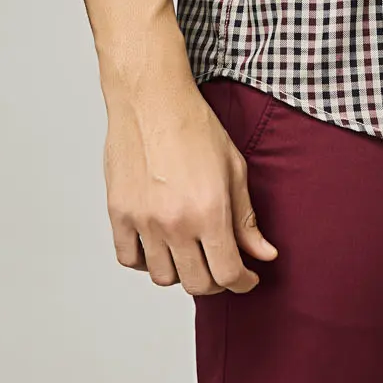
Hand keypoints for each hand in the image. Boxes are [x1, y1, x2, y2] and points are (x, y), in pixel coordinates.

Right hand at [101, 47, 278, 295]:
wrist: (151, 99)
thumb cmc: (194, 126)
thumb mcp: (233, 169)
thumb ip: (247, 218)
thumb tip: (264, 254)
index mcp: (210, 211)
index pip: (228, 273)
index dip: (242, 282)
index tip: (246, 278)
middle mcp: (176, 222)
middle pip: (197, 283)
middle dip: (216, 281)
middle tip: (221, 266)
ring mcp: (144, 221)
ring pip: (163, 277)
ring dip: (180, 272)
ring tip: (190, 253)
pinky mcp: (119, 214)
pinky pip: (129, 259)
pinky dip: (145, 261)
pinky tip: (158, 246)